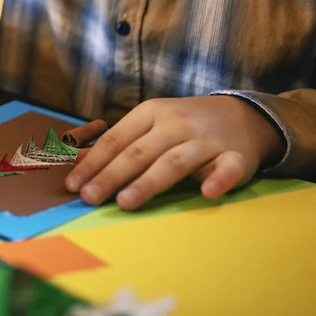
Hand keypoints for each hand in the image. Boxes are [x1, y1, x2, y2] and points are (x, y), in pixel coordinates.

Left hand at [64, 96, 284, 210]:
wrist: (242, 115)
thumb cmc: (185, 124)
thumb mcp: (151, 123)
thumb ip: (120, 142)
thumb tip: (81, 163)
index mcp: (151, 113)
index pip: (116, 140)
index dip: (93, 163)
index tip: (73, 185)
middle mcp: (176, 123)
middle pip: (139, 152)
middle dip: (111, 176)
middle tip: (89, 198)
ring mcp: (206, 140)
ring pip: (174, 162)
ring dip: (149, 182)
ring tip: (126, 202)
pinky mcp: (237, 156)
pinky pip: (228, 168)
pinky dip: (219, 180)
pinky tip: (207, 193)